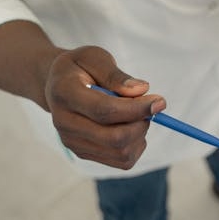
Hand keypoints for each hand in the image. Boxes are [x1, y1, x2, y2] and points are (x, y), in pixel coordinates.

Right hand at [44, 46, 165, 168]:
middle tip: (149, 108)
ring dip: (140, 135)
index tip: (160, 102)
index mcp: (65, 93)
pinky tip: (130, 127)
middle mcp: (63, 122)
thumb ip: (116, 75)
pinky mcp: (83, 154)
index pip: (105, 110)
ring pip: (121, 153)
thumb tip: (142, 91)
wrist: (58, 86)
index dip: (137, 109)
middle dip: (141, 124)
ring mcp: (72, 142)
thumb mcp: (95, 58)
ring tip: (135, 115)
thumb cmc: (81, 68)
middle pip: (114, 138)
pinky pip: (122, 161)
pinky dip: (136, 146)